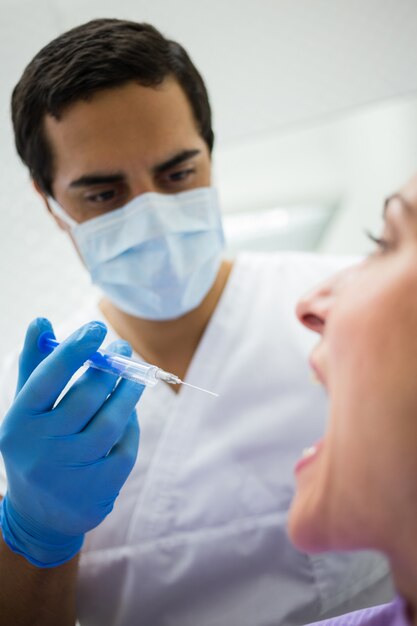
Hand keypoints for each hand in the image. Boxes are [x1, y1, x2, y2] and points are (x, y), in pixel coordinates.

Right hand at [0, 318, 143, 566]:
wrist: (40, 515)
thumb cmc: (35, 444)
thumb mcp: (27, 409)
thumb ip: (36, 365)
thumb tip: (42, 321)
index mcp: (19, 424)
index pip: (46, 380)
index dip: (73, 351)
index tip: (97, 328)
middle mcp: (41, 450)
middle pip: (85, 398)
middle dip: (109, 368)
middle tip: (122, 348)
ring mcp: (71, 473)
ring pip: (111, 422)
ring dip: (128, 392)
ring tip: (136, 374)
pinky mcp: (99, 488)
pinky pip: (125, 445)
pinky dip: (131, 424)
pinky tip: (130, 411)